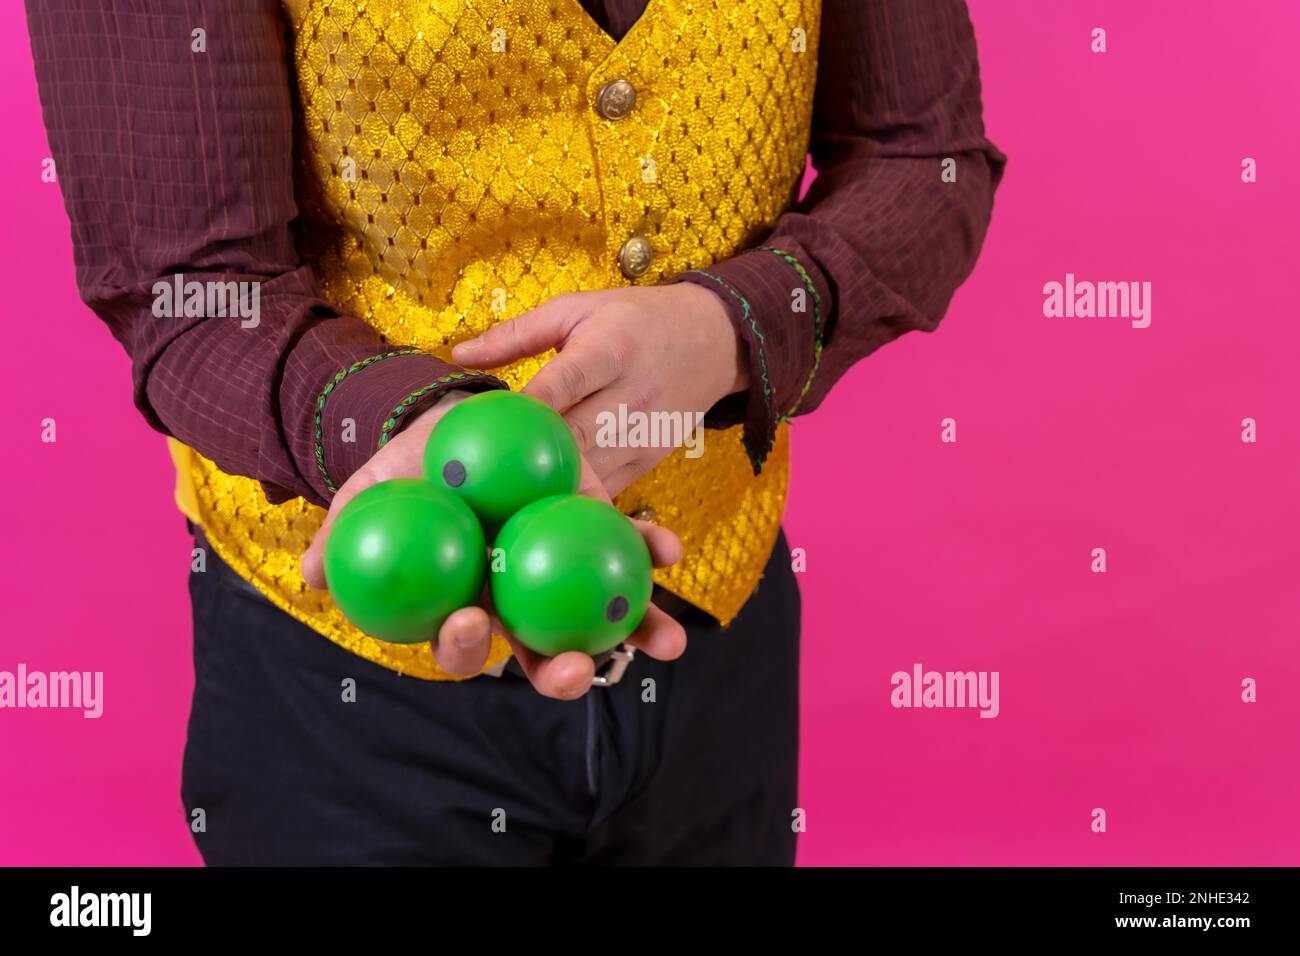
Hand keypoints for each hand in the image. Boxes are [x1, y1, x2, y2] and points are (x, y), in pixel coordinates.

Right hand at [302, 390, 686, 698]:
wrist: (467, 420)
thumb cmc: (413, 466)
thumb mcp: (375, 489)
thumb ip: (347, 531)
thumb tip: (310, 579)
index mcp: (465, 603)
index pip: (464, 644)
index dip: (467, 648)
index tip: (469, 623)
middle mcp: (518, 600)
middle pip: (540, 652)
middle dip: (561, 673)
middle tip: (575, 668)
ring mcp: (564, 572)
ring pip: (599, 617)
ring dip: (635, 632)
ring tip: (666, 642)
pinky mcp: (600, 532)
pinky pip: (629, 548)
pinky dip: (652, 550)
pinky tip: (669, 549)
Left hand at [453, 283, 747, 497]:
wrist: (714, 341)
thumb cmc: (634, 320)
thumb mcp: (579, 308)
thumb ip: (518, 333)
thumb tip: (458, 355)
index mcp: (611, 348)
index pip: (566, 379)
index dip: (531, 404)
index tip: (491, 422)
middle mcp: (631, 394)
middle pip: (575, 437)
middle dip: (530, 460)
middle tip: (475, 481)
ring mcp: (644, 433)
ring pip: (593, 473)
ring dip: (550, 490)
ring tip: (499, 506)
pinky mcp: (649, 461)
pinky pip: (608, 490)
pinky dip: (576, 502)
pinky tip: (539, 513)